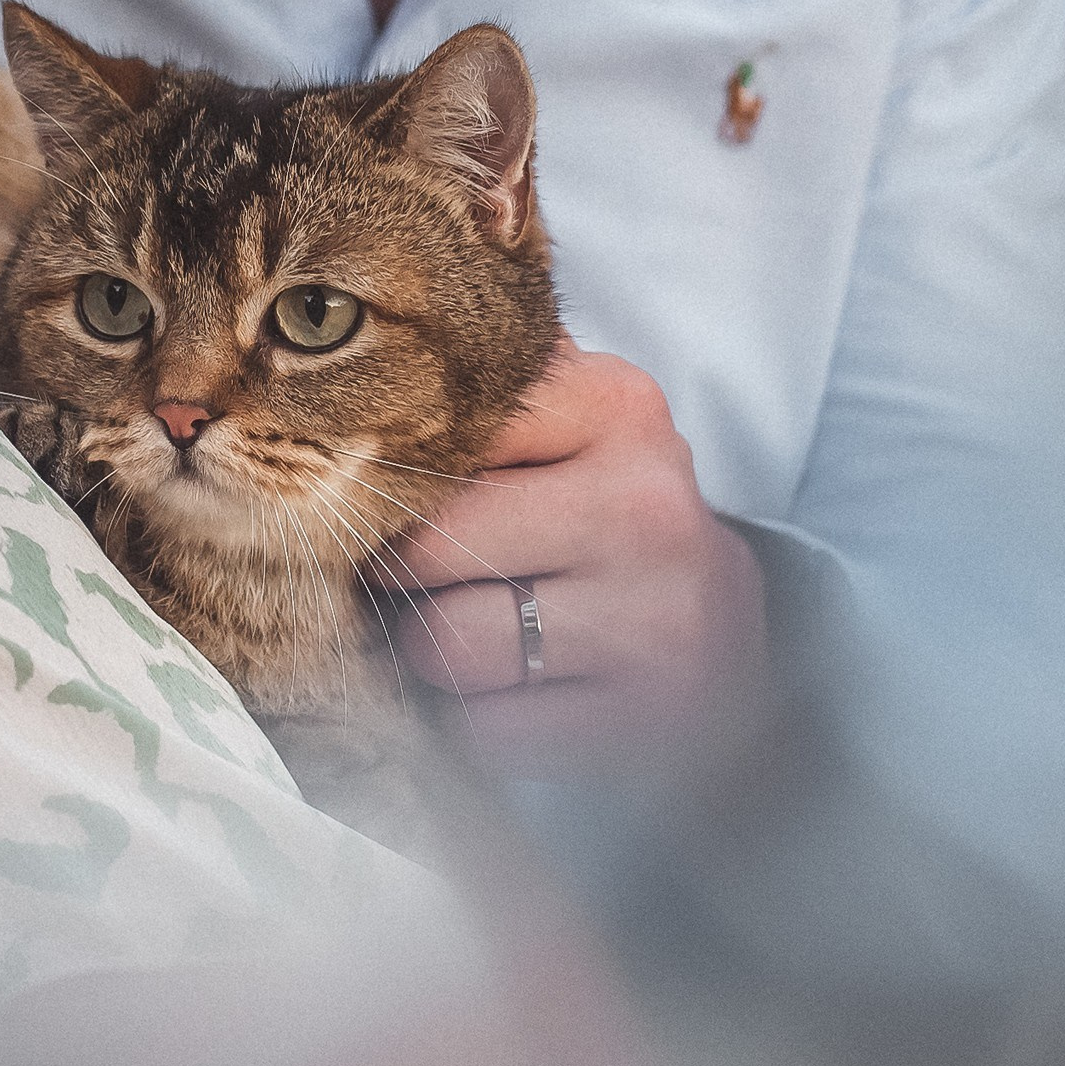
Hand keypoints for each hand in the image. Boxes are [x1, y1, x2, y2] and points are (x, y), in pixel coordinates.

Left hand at [378, 338, 767, 783]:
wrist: (729, 640)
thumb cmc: (614, 525)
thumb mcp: (578, 429)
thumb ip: (489, 385)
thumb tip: (335, 337)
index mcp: (618, 408)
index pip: (436, 428)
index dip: (381, 472)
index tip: (375, 492)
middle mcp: (643, 505)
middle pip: (424, 543)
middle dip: (397, 574)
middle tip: (420, 579)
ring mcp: (650, 617)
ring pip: (443, 642)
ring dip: (434, 653)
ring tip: (480, 635)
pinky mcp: (639, 716)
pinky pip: (484, 728)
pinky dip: (480, 722)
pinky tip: (525, 693)